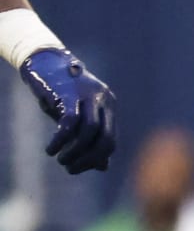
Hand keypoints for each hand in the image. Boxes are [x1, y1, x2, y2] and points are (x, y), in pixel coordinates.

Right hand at [20, 49, 115, 172]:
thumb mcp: (78, 117)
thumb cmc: (61, 93)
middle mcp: (104, 100)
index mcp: (109, 106)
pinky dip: (60, 140)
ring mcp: (88, 96)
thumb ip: (91, 138)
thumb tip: (103, 166)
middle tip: (69, 168)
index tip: (77, 167)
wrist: (45, 63)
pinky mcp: (69, 94)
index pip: (111, 140)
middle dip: (88, 159)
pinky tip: (51, 149)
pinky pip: (70, 123)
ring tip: (60, 159)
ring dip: (74, 152)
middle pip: (105, 138)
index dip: (96, 159)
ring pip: (90, 132)